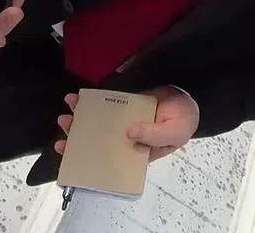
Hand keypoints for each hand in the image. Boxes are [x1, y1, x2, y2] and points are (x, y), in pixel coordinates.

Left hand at [53, 86, 199, 162]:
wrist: (189, 96)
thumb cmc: (183, 120)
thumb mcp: (174, 132)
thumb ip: (153, 135)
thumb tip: (129, 133)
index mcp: (136, 152)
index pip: (108, 159)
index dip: (88, 159)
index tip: (70, 152)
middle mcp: (125, 138)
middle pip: (97, 141)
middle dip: (77, 136)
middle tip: (65, 126)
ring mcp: (122, 121)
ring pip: (96, 123)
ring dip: (80, 119)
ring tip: (67, 113)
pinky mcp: (122, 104)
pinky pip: (103, 105)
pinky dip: (89, 102)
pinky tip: (78, 99)